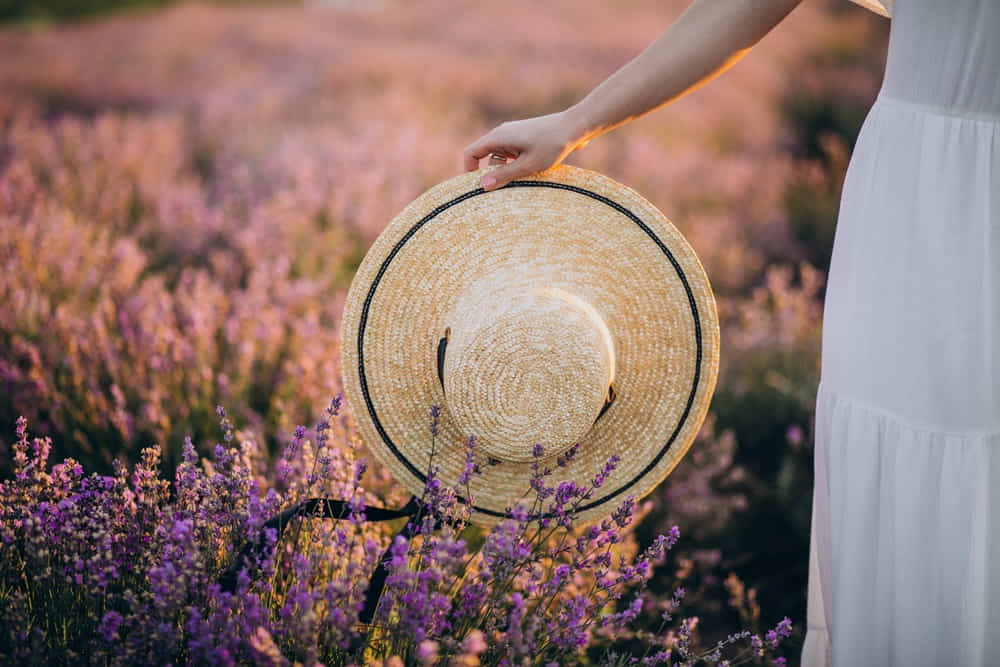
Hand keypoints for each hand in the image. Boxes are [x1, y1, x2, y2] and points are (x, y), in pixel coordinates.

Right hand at [463, 110, 585, 190]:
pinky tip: (530, 172)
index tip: (478, 187)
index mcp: (498, 137)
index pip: (471, 153)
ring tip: (522, 180)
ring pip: (499, 157)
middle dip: (491, 174)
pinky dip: (515, 164)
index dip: (469, 170)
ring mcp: (513, 135)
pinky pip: (511, 154)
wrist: (575, 127)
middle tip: (505, 189)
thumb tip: (482, 186)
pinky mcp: (523, 138)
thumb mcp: (528, 165)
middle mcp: (502, 133)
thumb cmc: (552, 145)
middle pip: (485, 156)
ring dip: (506, 170)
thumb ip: (504, 175)